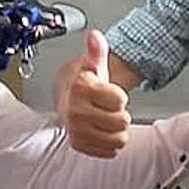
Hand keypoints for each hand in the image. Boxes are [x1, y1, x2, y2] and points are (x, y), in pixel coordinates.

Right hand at [56, 30, 131, 157]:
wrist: (66, 98)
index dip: (119, 96)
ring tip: (107, 120)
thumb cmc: (83, 83)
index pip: (120, 99)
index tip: (108, 92)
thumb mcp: (93, 64)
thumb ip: (97, 51)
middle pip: (122, 121)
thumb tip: (95, 37)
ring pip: (118, 139)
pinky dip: (110, 143)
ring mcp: (76, 130)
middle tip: (108, 108)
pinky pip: (109, 151)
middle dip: (120, 114)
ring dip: (118, 131)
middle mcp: (75, 111)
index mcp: (80, 89)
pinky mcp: (79, 145)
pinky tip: (102, 131)